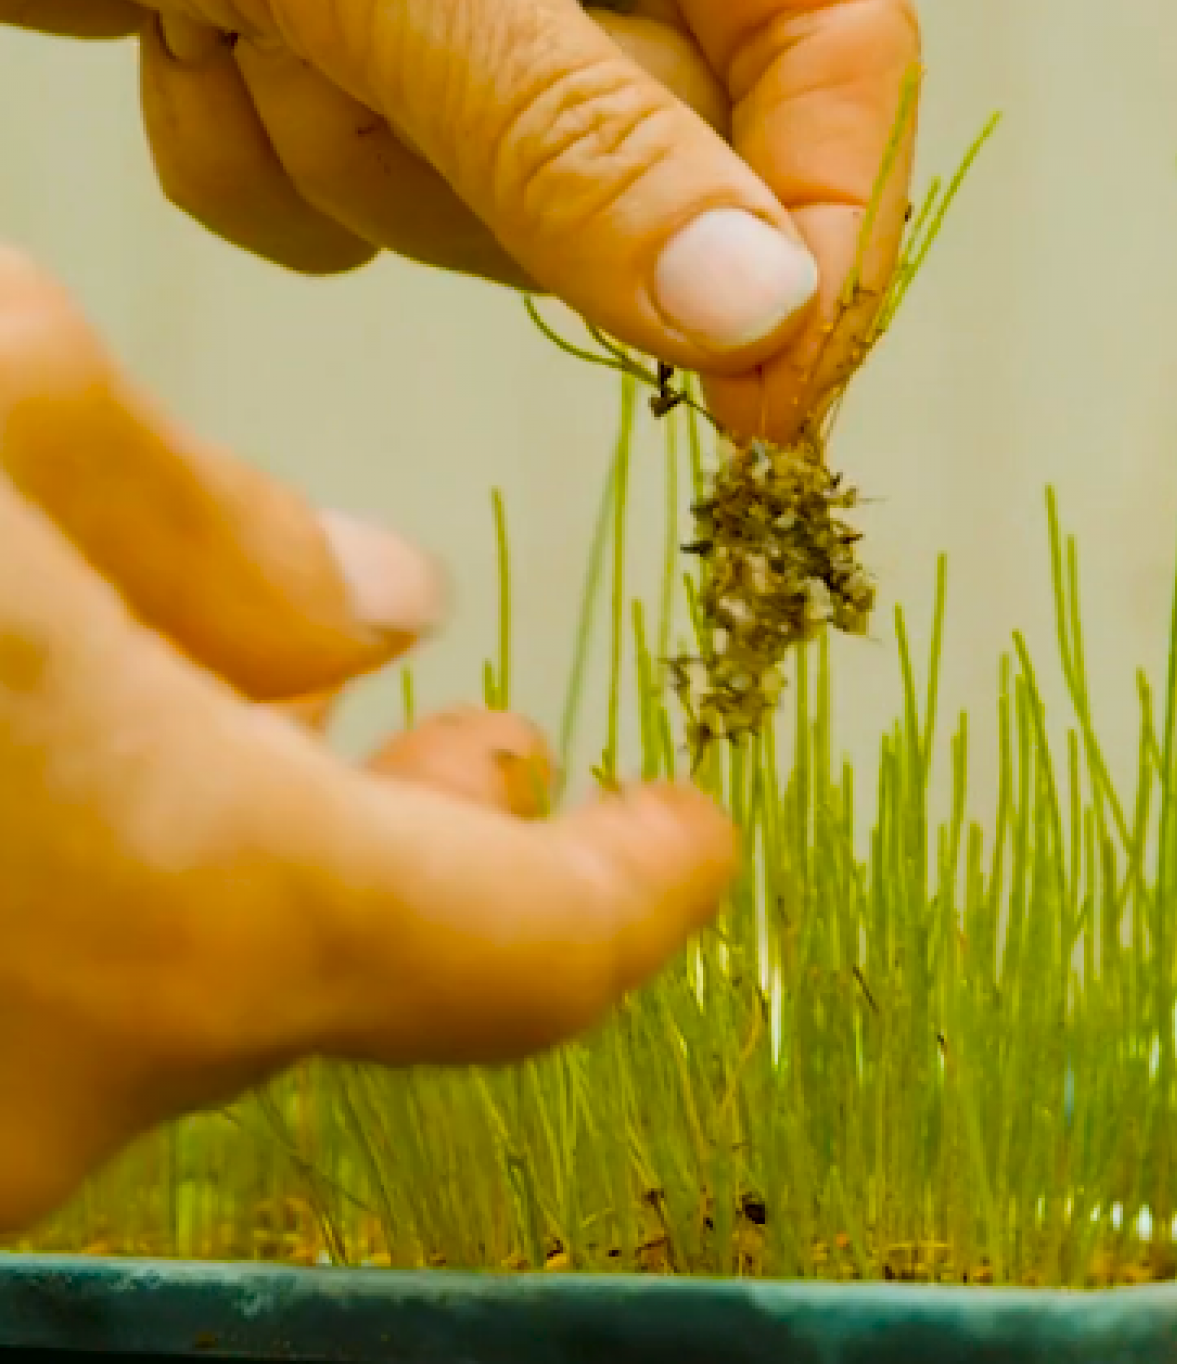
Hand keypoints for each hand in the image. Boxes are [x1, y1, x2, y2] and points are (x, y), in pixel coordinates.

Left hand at [0, 0, 920, 441]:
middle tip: (376, 64)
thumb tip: (760, 315)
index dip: (824, 235)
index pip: (838, 60)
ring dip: (352, 155)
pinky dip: (254, 160)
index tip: (771, 397)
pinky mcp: (333, 70)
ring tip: (252, 6)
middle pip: (661, 172)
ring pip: (487, 218)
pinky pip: (343, 217)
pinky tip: (194, 28)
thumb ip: (584, 139)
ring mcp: (454, 17)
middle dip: (506, 176)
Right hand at [0, 246, 736, 1232]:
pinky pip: (52, 994)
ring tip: (315, 723)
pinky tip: (96, 772)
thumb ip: (194, 526)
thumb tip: (374, 616)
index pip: (536, 955)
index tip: (694, 837)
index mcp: (180, 902)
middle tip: (505, 750)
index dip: (638, 890)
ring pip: (197, 970)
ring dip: (277, 847)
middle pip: (365, 959)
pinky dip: (122, 886)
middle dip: (450, 844)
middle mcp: (71, 1070)